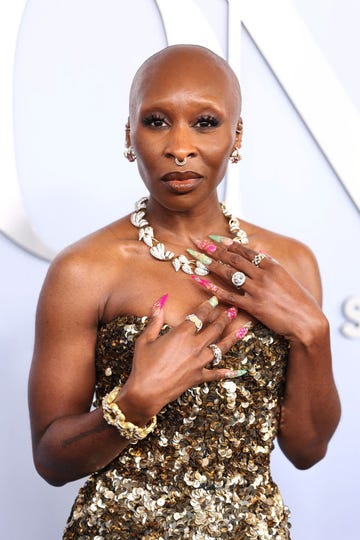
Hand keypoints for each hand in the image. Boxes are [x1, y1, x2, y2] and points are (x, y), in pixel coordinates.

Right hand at [117, 294, 243, 422]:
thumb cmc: (143, 365)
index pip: (199, 315)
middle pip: (215, 328)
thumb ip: (155, 320)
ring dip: (232, 337)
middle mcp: (195, 346)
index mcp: (182, 334)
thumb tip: (160, 301)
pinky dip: (225, 372)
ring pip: (221, 347)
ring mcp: (199, 362)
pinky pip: (216, 373)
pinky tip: (235, 370)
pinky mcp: (199, 377)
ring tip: (243, 329)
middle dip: (225, 318)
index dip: (208, 306)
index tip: (215, 300)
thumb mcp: (145, 339)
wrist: (146, 392)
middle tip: (234, 310)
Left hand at [189, 238, 323, 343]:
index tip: (214, 239)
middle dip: (214, 250)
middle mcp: (263, 275)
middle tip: (199, 244)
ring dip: (211, 264)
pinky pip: (229, 295)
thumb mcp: (286, 276)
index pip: (246, 251)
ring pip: (229, 274)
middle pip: (234, 259)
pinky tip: (201, 281)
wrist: (307, 320)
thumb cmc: (298, 300)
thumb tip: (260, 250)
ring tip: (196, 259)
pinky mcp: (254, 306)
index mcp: (272, 265)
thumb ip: (271, 263)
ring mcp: (258, 290)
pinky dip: (213, 288)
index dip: (228, 244)